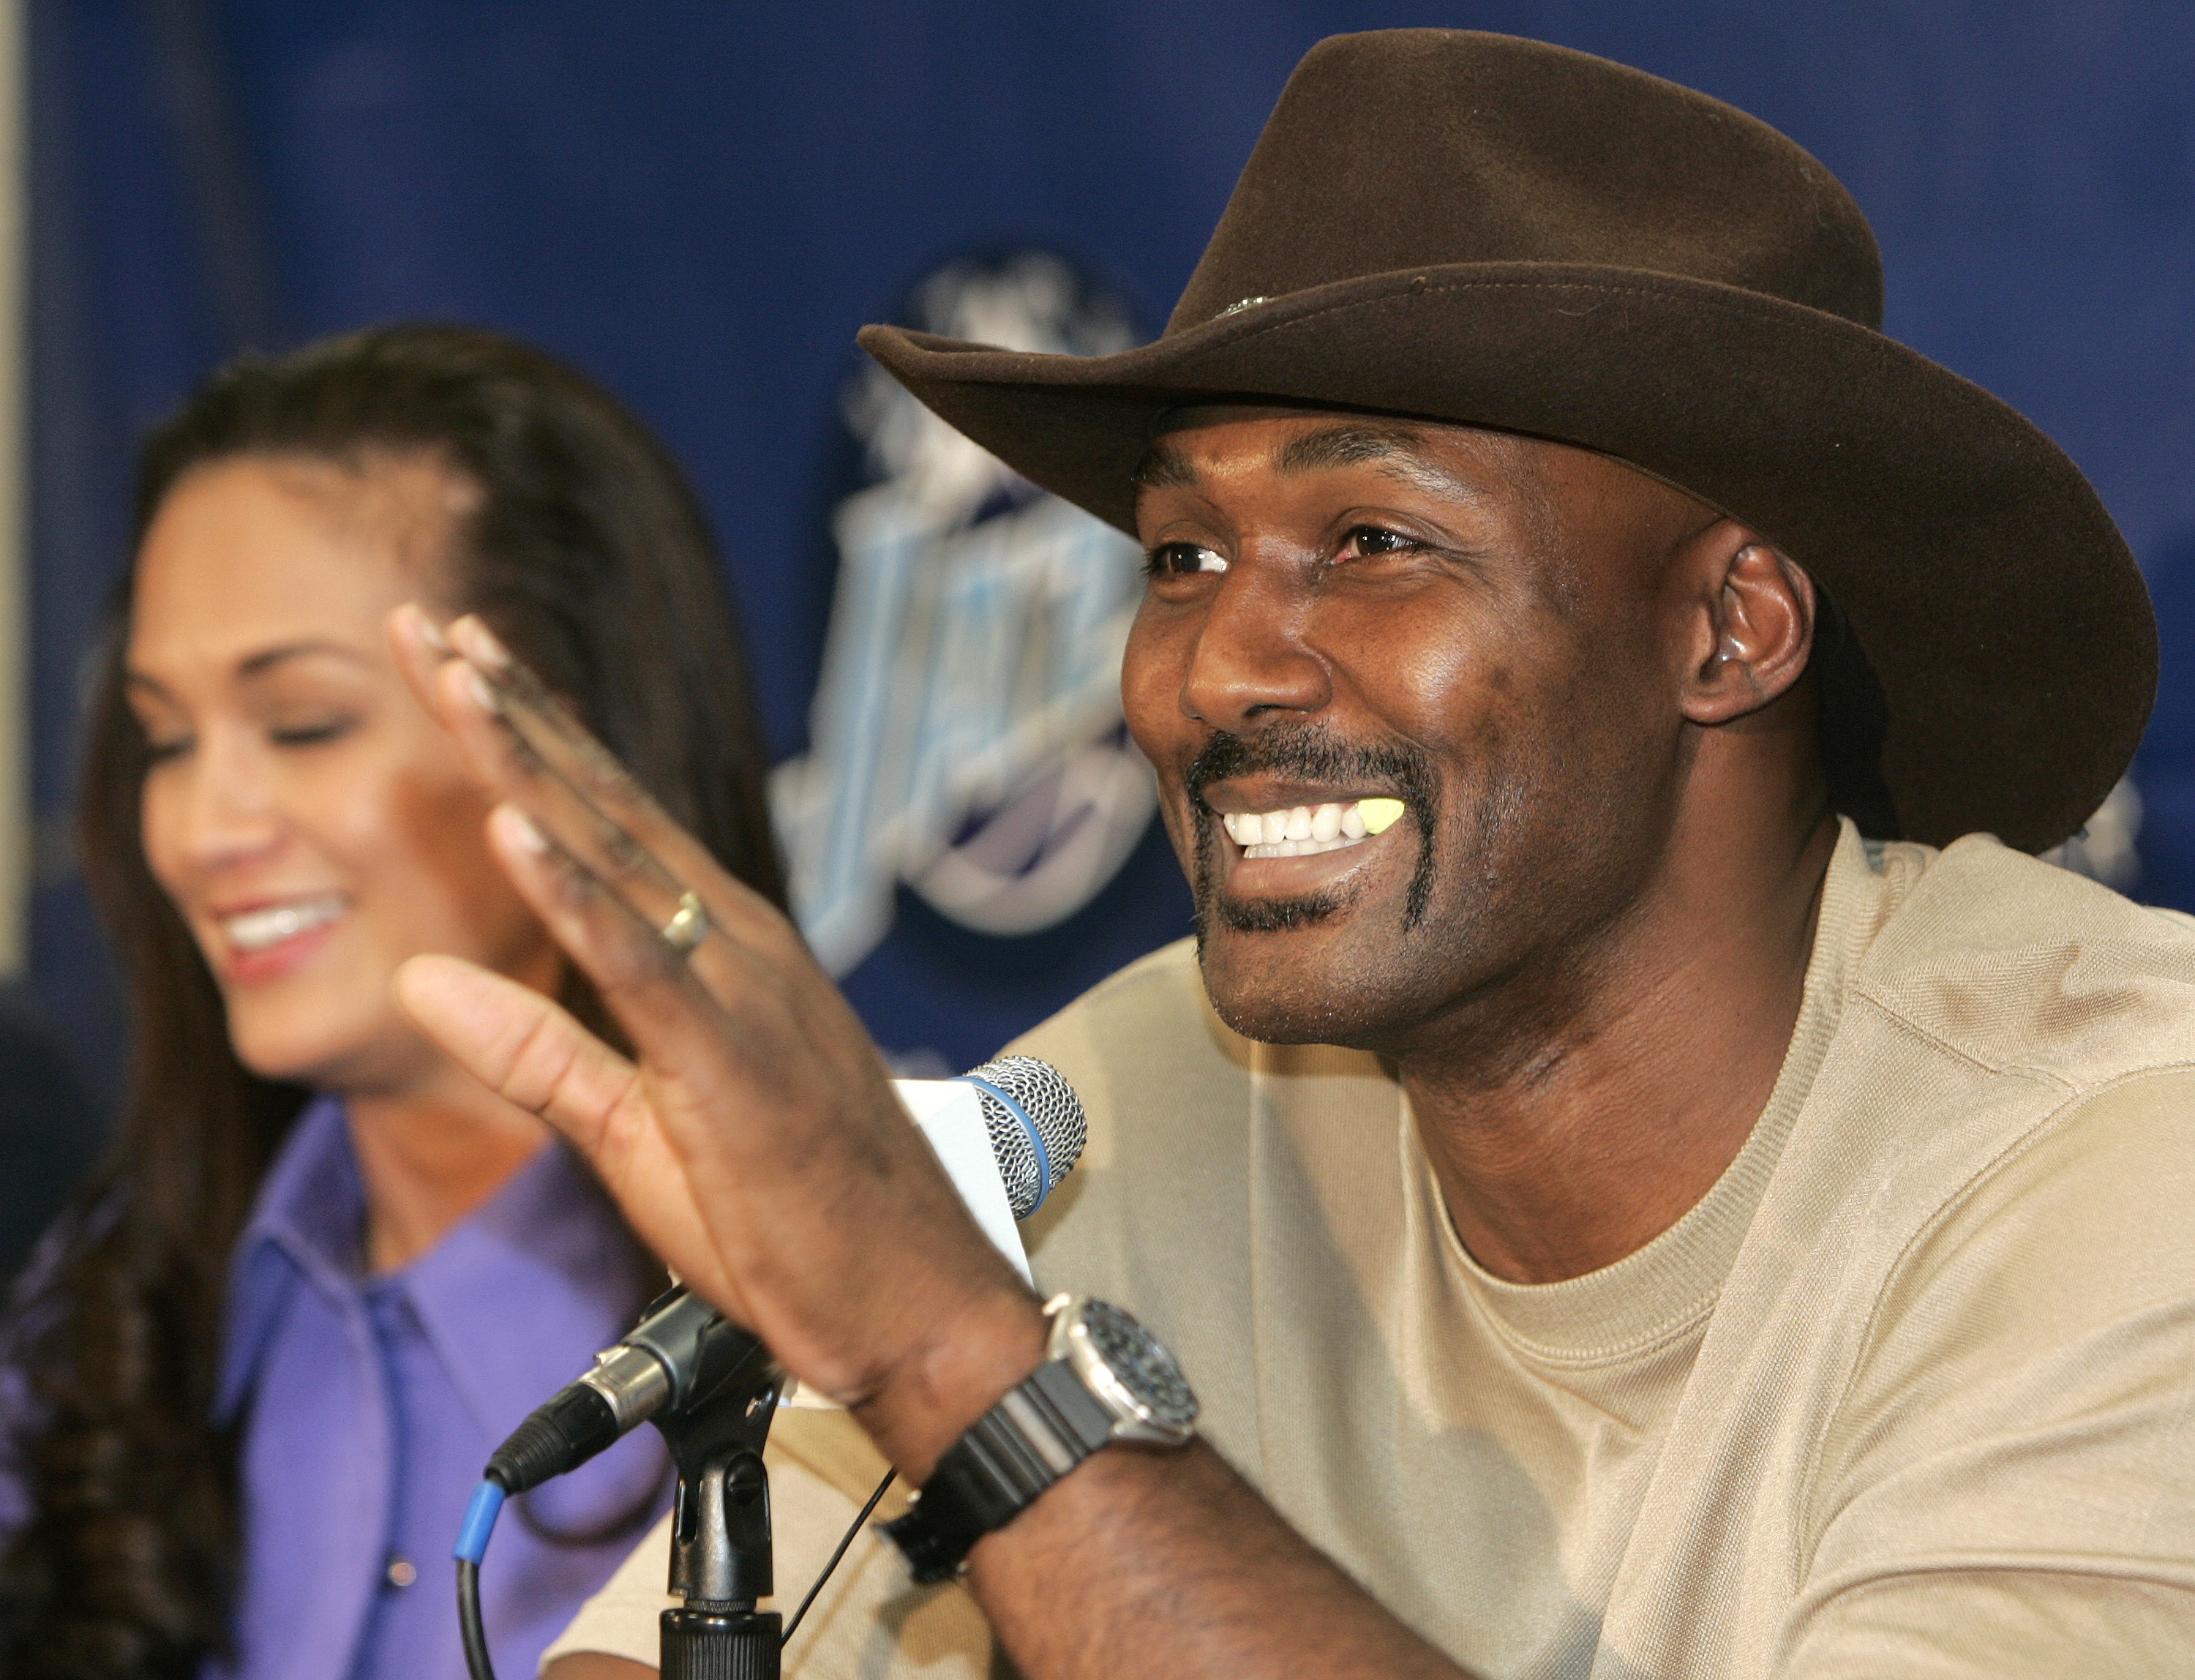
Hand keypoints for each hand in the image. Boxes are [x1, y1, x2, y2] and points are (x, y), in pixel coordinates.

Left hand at [385, 605, 1045, 1473]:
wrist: (920, 1305)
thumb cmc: (798, 1226)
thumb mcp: (634, 1134)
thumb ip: (531, 1051)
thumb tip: (418, 978)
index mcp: (720, 955)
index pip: (604, 827)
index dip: (524, 741)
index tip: (452, 664)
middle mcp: (737, 945)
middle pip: (604, 811)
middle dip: (509, 713)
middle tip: (426, 622)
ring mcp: (746, 992)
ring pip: (620, 859)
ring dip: (530, 762)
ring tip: (455, 675)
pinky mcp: (737, 1062)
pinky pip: (644, 967)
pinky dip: (576, 895)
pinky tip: (516, 831)